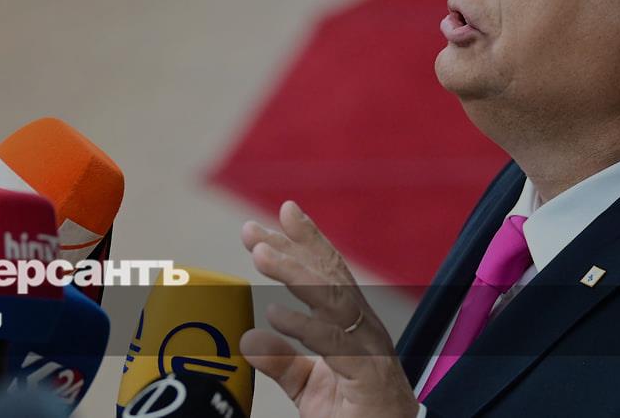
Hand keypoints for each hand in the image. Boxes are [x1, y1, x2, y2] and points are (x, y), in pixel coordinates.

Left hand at [241, 201, 418, 417]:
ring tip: (260, 255)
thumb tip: (249, 337)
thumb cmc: (356, 416)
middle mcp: (364, 328)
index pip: (327, 274)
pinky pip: (335, 343)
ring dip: (294, 273)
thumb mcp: (309, 386)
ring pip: (333, 299)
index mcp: (352, 325)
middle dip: (291, 246)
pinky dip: (304, 325)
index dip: (302, 243)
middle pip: (330, 275)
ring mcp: (370, 349)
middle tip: (252, 230)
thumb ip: (282, 360)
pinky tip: (275, 313)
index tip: (270, 220)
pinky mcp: (369, 375)